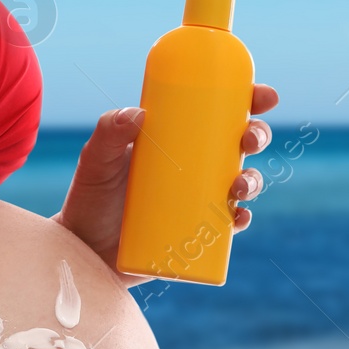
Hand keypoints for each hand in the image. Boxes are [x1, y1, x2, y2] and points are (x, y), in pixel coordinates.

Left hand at [54, 84, 280, 286]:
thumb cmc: (90, 200)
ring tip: (239, 187)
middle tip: (249, 141)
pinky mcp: (198, 233)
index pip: (218, 113)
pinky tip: (239, 217)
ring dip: (253, 181)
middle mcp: (194, 167)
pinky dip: (242, 220)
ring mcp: (199, 200)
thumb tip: (139, 113)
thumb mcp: (95, 161)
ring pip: (242, 184)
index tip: (264, 96)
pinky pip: (230, 225)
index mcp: (176, 140)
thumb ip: (108, 133)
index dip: (248, 101)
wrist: (84, 252)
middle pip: (239, 145)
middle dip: (257, 137)